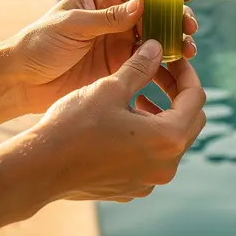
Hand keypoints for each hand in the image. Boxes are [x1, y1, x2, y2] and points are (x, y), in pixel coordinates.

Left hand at [8, 0, 198, 112]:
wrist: (21, 82)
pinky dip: (165, 65)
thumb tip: (142, 2)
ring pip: (157, 38)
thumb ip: (107, 17)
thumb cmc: (38, 44)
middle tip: (189, 27)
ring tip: (188, 51)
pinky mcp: (120, 68)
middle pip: (155, 12)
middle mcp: (115, 18)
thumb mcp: (71, 26)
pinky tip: (177, 69)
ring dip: (175, 42)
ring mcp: (119, 43)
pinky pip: (149, 64)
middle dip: (176, 18)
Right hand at [25, 40, 206, 202]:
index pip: (196, 98)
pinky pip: (152, 158)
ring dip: (162, 114)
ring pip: (171, 141)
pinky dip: (147, 137)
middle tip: (158, 73)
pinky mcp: (132, 188)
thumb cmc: (74, 125)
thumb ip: (140, 67)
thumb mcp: (111, 87)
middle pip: (190, 121)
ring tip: (140, 95)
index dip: (186, 72)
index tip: (171, 58)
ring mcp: (150, 181)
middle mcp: (166, 165)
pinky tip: (124, 121)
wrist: (39, 168)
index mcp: (169, 138)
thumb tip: (156, 47)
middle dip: (177, 93)